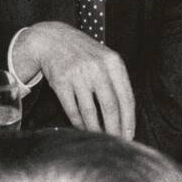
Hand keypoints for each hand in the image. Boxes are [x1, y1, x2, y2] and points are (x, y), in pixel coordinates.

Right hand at [14, 22, 134, 135]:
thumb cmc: (83, 53)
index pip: (126, 98)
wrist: (52, 40)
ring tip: (99, 138)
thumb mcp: (105, 59)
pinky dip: (78, 122)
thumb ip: (117, 81)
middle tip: (116, 142)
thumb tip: (126, 115)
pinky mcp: (60, 82)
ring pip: (90, 111)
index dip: (129, 121)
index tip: (129, 136)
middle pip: (110, 107)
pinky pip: (72, 109)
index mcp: (113, 63)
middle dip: (114, 129)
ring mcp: (77, 75)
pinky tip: (83, 128)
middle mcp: (97, 68)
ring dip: (95, 129)